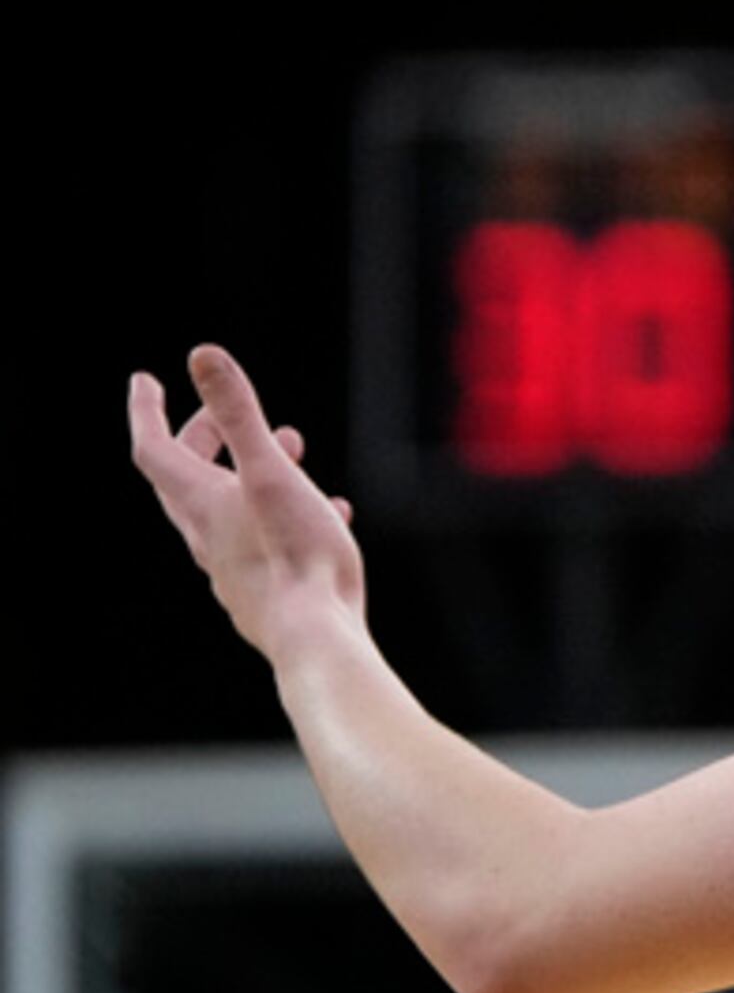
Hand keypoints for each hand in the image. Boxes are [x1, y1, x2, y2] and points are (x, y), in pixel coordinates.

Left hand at [128, 345, 365, 658]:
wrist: (317, 637)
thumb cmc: (296, 556)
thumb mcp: (271, 473)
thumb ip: (241, 415)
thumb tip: (203, 355)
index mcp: (203, 505)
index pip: (155, 450)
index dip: (147, 412)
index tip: (145, 381)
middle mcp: (208, 536)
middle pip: (187, 479)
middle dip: (203, 438)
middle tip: (222, 416)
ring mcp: (235, 567)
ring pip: (229, 509)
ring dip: (249, 472)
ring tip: (292, 449)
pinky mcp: (267, 590)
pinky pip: (266, 540)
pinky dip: (284, 513)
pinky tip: (329, 512)